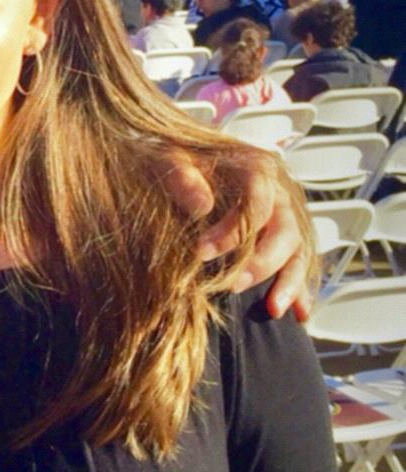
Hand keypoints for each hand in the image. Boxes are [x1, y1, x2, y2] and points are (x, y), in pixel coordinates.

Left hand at [161, 146, 312, 320]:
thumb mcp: (172, 157)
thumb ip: (182, 177)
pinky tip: (299, 314)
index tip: (200, 254)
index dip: (233, 233)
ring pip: (300, 250)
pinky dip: (300, 289)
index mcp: (258, 168)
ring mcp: (288, 215)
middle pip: (286, 231)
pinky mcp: (286, 236)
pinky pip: (301, 263)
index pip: (257, 205)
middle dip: (262, 262)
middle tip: (232, 285)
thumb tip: (200, 206)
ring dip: (289, 282)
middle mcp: (281, 192)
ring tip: (273, 310)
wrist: (193, 159)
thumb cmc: (181, 159)